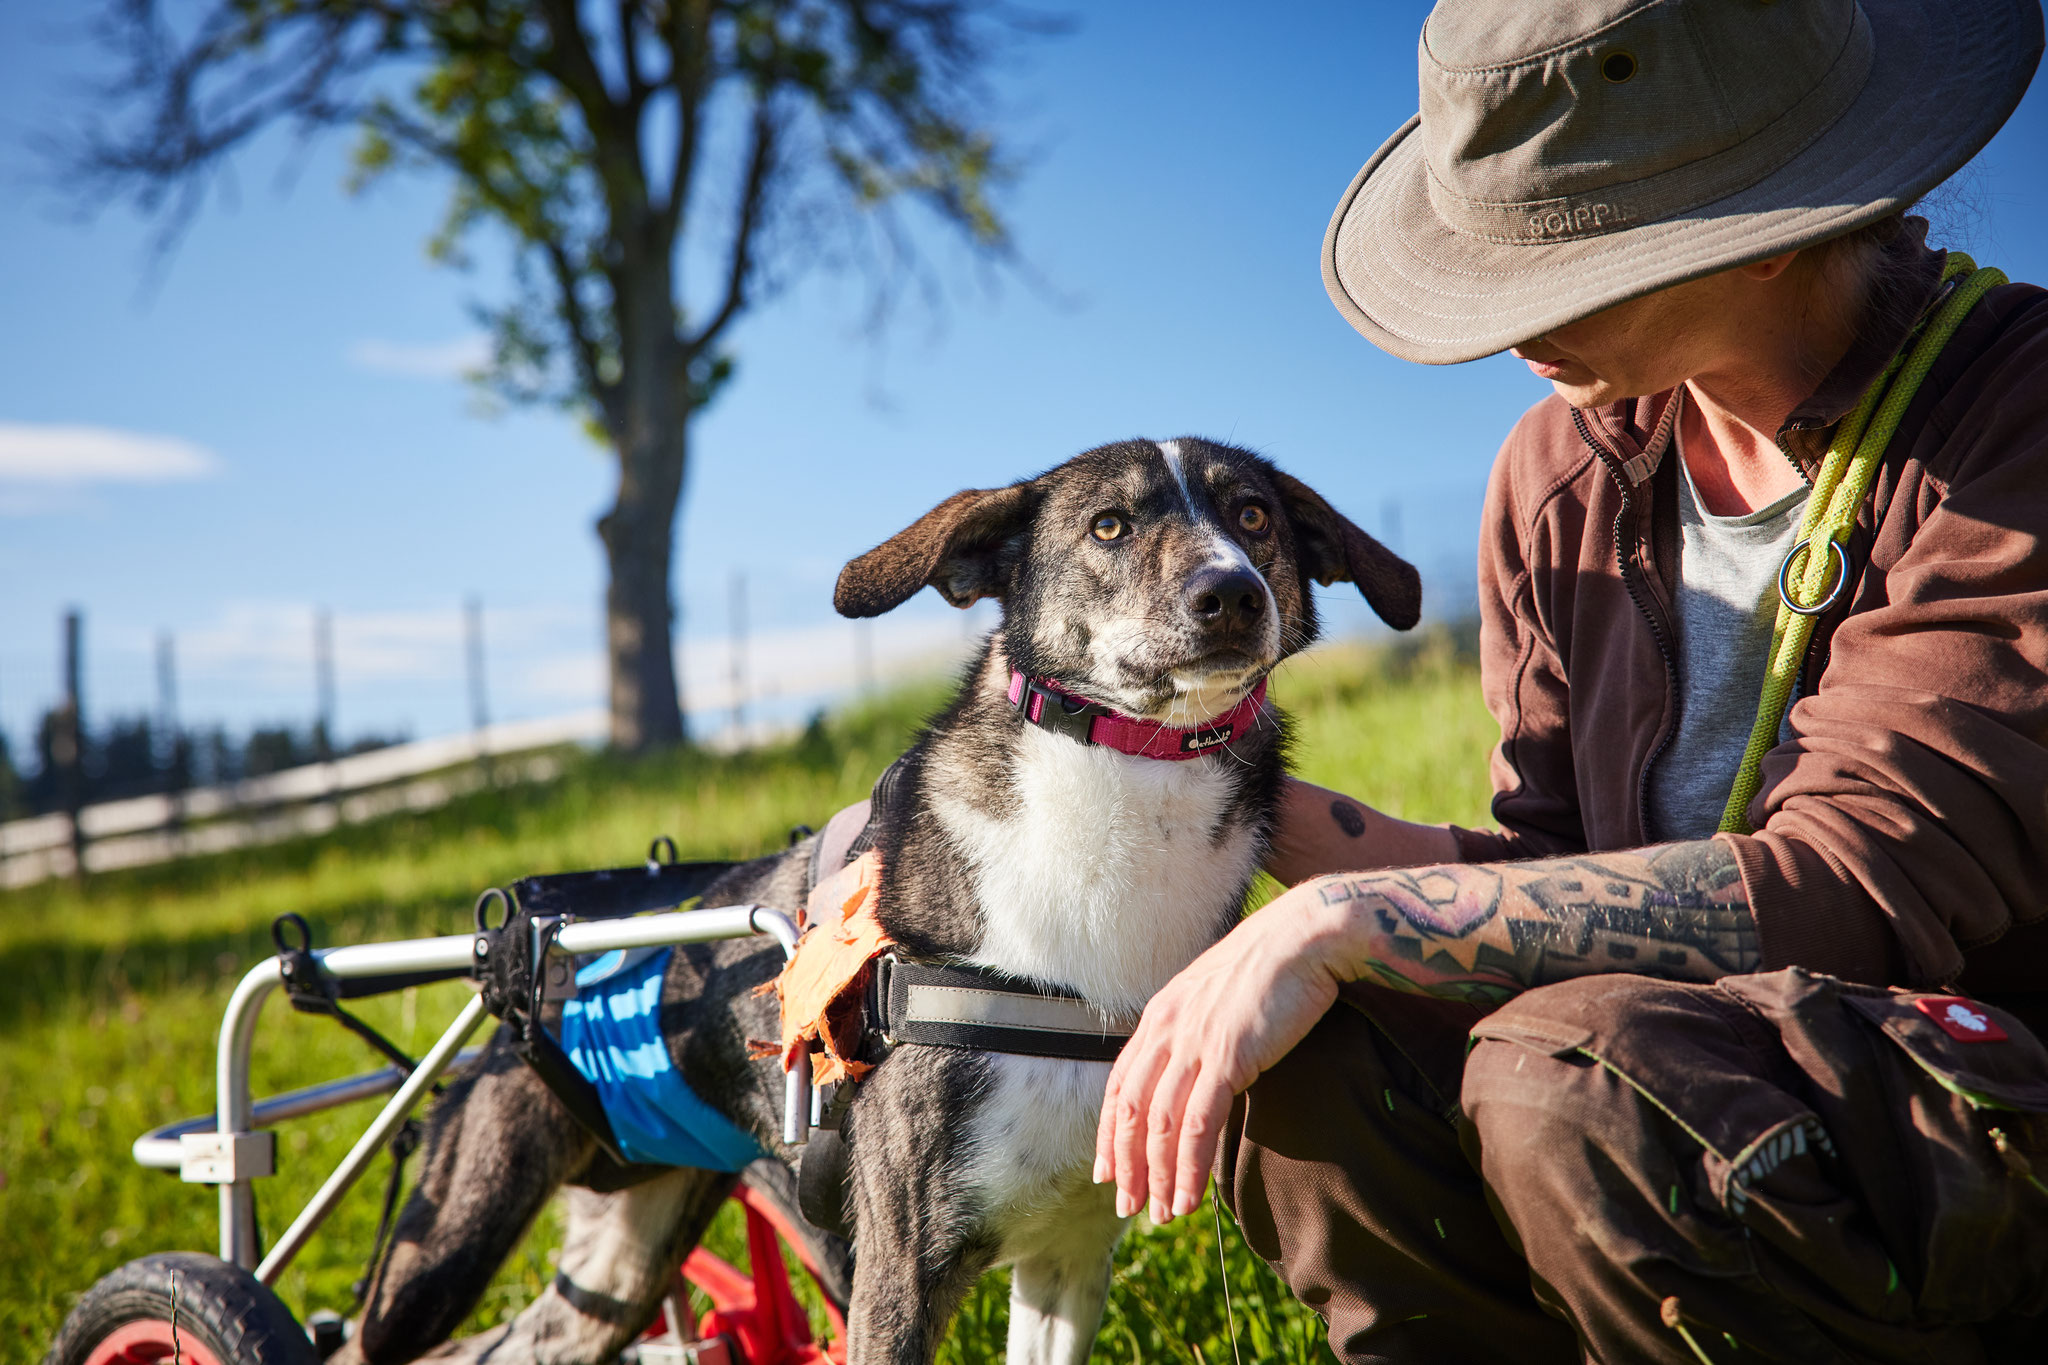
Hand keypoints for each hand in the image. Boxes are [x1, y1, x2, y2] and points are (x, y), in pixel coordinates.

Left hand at [1092, 882, 1341, 1223]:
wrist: (1308, 936)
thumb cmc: (1275, 966)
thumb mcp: (1220, 995)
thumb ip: (1199, 1029)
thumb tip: (1198, 1070)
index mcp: (1162, 1012)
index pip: (1121, 1083)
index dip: (1110, 1132)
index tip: (1108, 1170)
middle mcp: (1168, 1028)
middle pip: (1130, 1109)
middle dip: (1126, 1164)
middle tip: (1128, 1205)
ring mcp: (1194, 1042)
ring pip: (1160, 1125)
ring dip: (1158, 1176)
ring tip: (1163, 1213)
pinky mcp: (1227, 1056)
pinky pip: (1197, 1125)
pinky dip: (1189, 1167)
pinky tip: (1189, 1196)